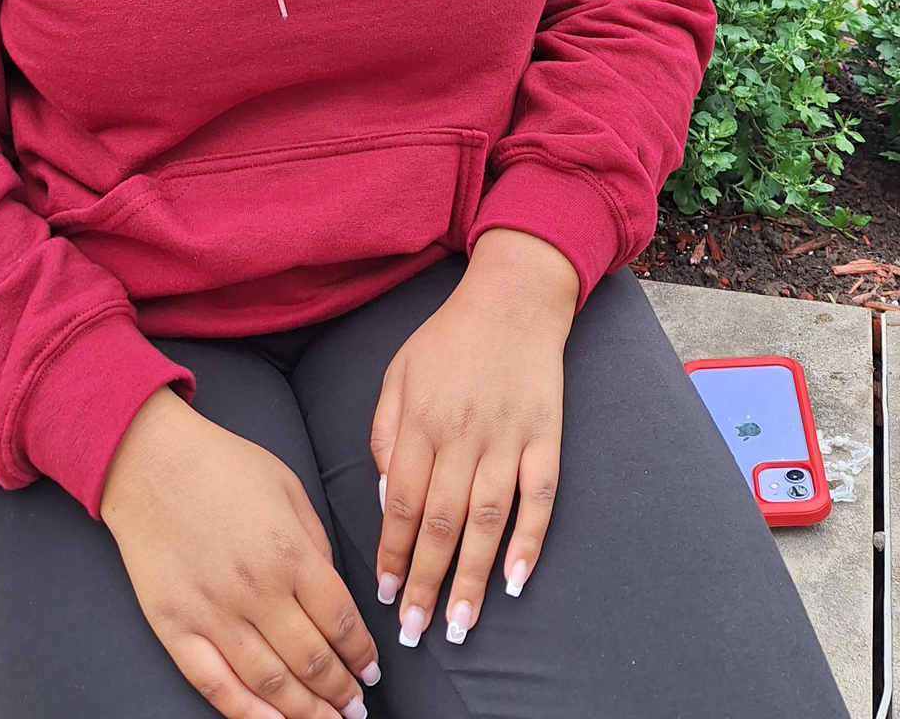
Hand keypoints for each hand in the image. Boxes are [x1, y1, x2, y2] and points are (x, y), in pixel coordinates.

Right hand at [100, 388, 380, 718]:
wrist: (149, 461)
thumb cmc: (221, 465)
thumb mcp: (288, 485)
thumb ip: (315, 541)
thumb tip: (332, 588)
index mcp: (289, 551)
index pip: (340, 620)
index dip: (362, 653)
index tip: (372, 670)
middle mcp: (256, 590)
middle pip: (312, 660)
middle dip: (342, 691)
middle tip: (357, 706)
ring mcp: (213, 613)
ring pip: (271, 683)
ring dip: (307, 711)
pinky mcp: (176, 627)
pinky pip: (216, 685)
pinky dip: (249, 714)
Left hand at [371, 229, 578, 646]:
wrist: (514, 300)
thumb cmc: (448, 339)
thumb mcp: (398, 372)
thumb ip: (385, 432)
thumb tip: (387, 495)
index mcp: (420, 419)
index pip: (401, 501)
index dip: (390, 551)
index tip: (381, 594)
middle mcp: (463, 433)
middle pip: (441, 521)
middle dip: (424, 581)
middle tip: (413, 630)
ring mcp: (509, 437)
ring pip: (487, 520)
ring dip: (472, 577)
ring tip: (459, 625)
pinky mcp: (547, 437)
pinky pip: (540, 497)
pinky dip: (530, 540)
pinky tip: (516, 580)